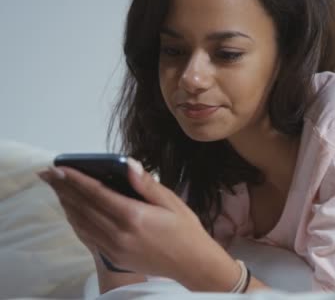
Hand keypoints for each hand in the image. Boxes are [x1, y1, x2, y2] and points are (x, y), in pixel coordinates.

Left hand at [37, 158, 235, 283]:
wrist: (192, 264)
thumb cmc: (186, 230)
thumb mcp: (172, 202)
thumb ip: (147, 184)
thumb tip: (128, 164)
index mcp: (133, 216)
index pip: (97, 193)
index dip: (76, 179)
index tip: (60, 167)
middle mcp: (119, 233)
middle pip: (83, 207)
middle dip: (64, 188)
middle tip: (47, 173)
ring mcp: (114, 247)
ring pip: (81, 222)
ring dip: (66, 204)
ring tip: (56, 188)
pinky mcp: (114, 256)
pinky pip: (88, 236)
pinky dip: (76, 221)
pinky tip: (72, 211)